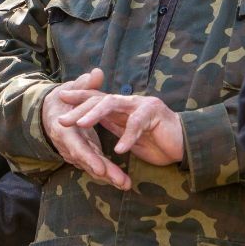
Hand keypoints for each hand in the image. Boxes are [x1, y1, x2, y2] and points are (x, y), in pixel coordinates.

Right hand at [41, 68, 131, 189]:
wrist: (49, 112)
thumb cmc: (62, 99)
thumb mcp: (71, 89)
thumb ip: (84, 84)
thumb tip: (97, 73)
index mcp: (62, 128)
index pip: (74, 144)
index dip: (87, 157)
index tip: (100, 168)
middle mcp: (66, 144)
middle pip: (85, 160)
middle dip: (103, 171)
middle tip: (120, 181)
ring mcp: (74, 152)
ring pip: (91, 166)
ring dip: (109, 176)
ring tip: (126, 183)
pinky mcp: (82, 155)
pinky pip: (95, 166)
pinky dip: (107, 174)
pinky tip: (122, 181)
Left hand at [57, 90, 183, 167]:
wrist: (185, 145)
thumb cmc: (156, 141)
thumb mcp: (127, 133)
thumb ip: (111, 124)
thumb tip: (88, 119)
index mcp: (122, 106)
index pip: (96, 97)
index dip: (78, 96)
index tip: (59, 98)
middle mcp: (130, 101)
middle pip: (99, 99)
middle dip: (79, 108)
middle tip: (62, 119)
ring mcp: (142, 105)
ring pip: (114, 104)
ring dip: (95, 115)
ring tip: (81, 125)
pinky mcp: (155, 114)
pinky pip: (137, 125)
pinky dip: (127, 137)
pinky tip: (118, 149)